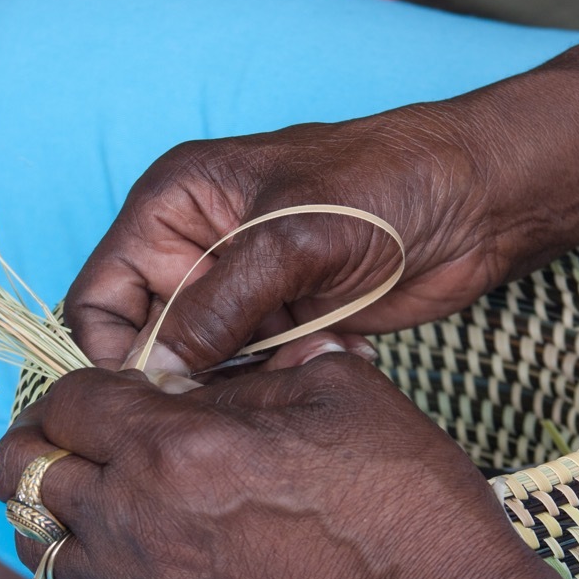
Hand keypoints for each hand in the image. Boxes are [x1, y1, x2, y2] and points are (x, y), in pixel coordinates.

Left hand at [0, 353, 568, 578]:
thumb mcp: (339, 391)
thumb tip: (225, 360)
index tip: (118, 382)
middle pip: (23, 467)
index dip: (84, 379)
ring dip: (50, 500)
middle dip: (43, 433)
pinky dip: (69, 568)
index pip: (69, 398)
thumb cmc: (403, 502)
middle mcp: (139, 517)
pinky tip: (102, 549)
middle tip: (85, 424)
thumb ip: (260, 367)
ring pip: (35, 538)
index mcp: (178, 445)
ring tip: (90, 483)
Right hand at [65, 107, 519, 373]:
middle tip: (233, 393)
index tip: (153, 395)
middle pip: (147, 337)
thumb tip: (159, 373)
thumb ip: (218, 305)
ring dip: (240, 379)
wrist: (478, 200)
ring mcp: (240, 289)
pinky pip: (252, 372)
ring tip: (298, 361)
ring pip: (201, 364)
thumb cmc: (385, 183)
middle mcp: (195, 248)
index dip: (113, 350)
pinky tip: (333, 353)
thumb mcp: (291, 239)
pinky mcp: (282, 322)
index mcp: (174, 205)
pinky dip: (280, 379)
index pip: (100, 294)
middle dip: (183, 373)